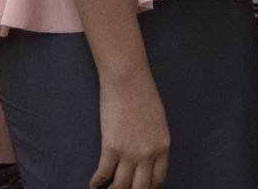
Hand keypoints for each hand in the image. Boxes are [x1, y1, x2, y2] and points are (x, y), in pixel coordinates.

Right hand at [93, 71, 169, 187]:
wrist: (128, 79)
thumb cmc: (143, 94)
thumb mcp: (158, 121)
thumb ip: (154, 141)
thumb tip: (146, 157)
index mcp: (162, 146)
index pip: (157, 179)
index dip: (148, 187)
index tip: (139, 186)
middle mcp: (148, 154)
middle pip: (140, 187)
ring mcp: (129, 152)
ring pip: (121, 186)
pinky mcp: (111, 147)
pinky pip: (103, 173)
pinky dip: (97, 182)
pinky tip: (94, 184)